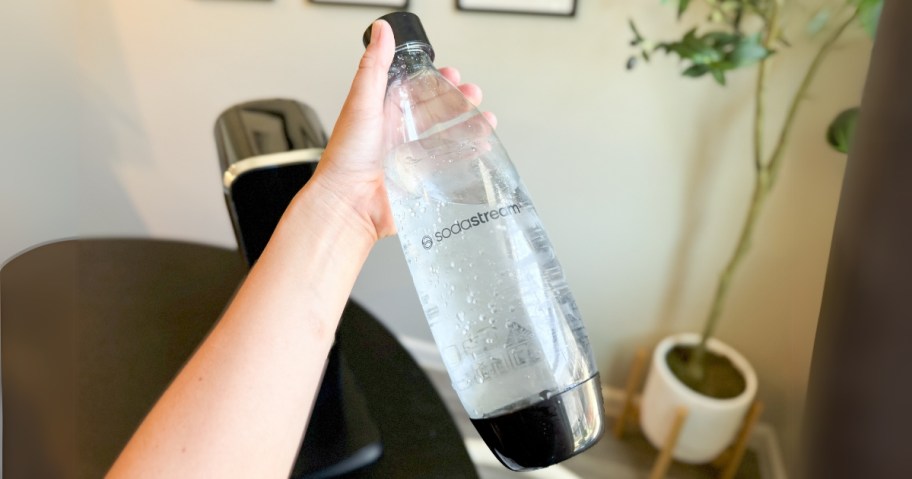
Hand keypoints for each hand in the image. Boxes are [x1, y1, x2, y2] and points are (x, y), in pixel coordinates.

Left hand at [312, 19, 494, 241]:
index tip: (452, 73)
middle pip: (433, 112)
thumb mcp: (362, 102)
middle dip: (457, 101)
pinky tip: (480, 147)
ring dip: (467, 126)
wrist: (348, 202)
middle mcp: (394, 135)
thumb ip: (374, 66)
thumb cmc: (347, 156)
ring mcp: (408, 158)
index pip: (412, 90)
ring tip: (486, 119)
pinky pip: (447, 164)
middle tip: (474, 94)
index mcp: (380, 113)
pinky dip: (466, 155)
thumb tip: (381, 31)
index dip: (434, 81)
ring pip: (444, 137)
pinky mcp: (418, 181)